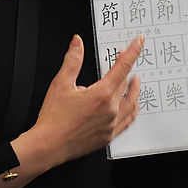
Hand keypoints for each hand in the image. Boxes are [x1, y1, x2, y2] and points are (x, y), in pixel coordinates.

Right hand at [13, 35, 141, 169]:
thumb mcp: (61, 83)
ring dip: (135, 90)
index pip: (122, 67)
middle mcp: (110, 110)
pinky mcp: (108, 136)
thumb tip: (77, 43)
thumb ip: (72, 60)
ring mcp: (111, 125)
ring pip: (131, 104)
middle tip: (125, 58)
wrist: (49, 145)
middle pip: (125, 85)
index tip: (139, 42)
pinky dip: (132, 110)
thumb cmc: (53, 118)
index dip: (131, 52)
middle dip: (126, 69)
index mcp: (102, 94)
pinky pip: (128, 121)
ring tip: (136, 82)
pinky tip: (132, 108)